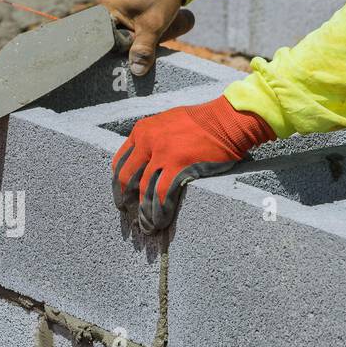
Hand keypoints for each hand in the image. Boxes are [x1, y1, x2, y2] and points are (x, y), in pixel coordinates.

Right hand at [98, 0, 194, 75]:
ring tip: (139, 44)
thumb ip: (144, 49)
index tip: (117, 65)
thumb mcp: (153, 25)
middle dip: (121, 48)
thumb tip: (137, 72)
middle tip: (131, 57)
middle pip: (107, 37)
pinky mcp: (121, 6)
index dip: (109, 54)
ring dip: (128, 40)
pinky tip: (140, 36)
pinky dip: (131, 32)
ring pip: (116, 32)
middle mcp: (102, 6)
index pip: (98, 40)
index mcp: (103, 9)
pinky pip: (121, 25)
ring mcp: (111, 5)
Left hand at [112, 96, 275, 232]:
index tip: (122, 197)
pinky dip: (160, 212)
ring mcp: (162, 154)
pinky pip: (162, 195)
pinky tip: (161, 222)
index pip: (120, 162)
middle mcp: (147, 142)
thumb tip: (144, 162)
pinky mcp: (179, 166)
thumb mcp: (167, 123)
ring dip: (144, 213)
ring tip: (147, 226)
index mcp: (142, 131)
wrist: (226, 119)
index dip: (119, 184)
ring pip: (144, 190)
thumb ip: (152, 139)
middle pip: (127, 178)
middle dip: (126, 200)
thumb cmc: (201, 121)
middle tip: (130, 215)